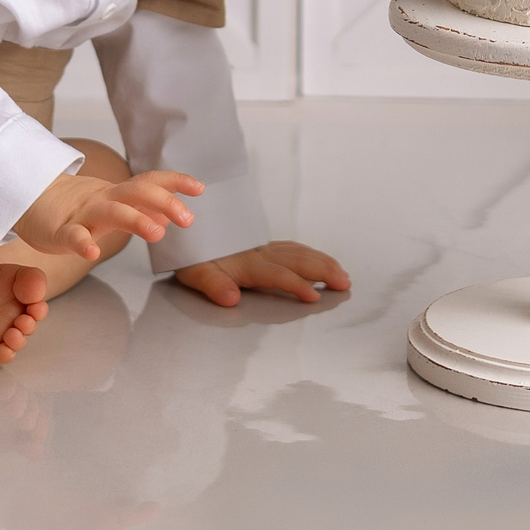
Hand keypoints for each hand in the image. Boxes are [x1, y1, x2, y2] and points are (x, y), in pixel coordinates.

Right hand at [14, 169, 200, 261]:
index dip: (175, 182)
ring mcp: (82, 213)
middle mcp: (103, 199)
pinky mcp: (59, 230)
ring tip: (157, 233)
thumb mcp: (110, 206)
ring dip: (136, 220)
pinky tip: (92, 253)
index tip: (199, 188)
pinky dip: (83, 244)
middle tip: (188, 219)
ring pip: (111, 212)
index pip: (149, 182)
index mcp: (116, 194)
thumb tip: (170, 216)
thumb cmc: (74, 208)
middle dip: (165, 202)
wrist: (28, 199)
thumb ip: (139, 209)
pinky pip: (73, 236)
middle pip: (137, 193)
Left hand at [173, 241, 351, 306]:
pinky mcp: (260, 247)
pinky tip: (319, 260)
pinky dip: (309, 253)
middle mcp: (258, 253)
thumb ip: (213, 286)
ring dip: (322, 262)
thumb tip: (231, 298)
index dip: (296, 285)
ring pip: (298, 252)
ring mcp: (261, 248)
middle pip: (297, 259)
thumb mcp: (193, 274)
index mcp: (245, 262)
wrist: (184, 230)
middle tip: (345, 283)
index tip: (315, 297)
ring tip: (341, 274)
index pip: (277, 274)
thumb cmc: (189, 257)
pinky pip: (291, 248)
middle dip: (323, 270)